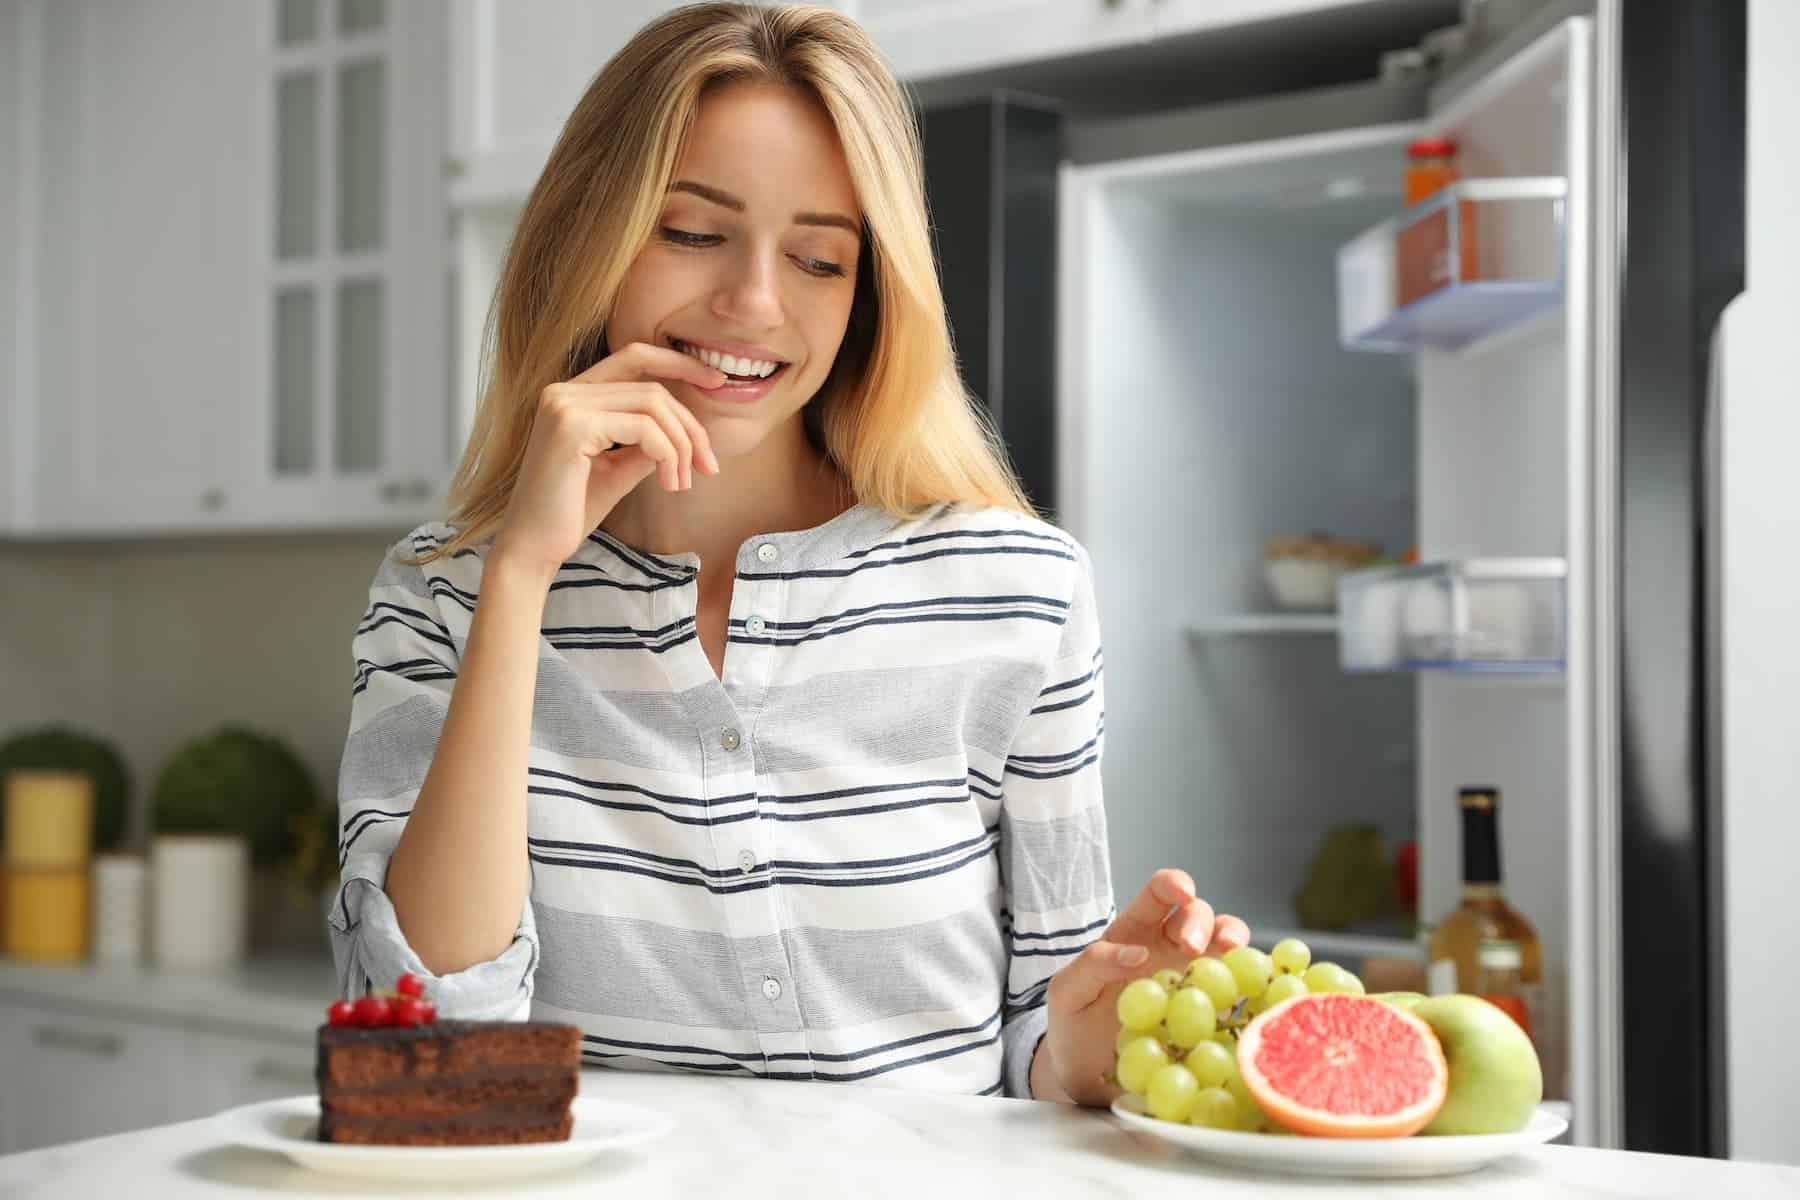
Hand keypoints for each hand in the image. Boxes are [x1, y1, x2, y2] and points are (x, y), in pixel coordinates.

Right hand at [489, 341, 726, 577]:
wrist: (534, 548)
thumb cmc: (572, 512)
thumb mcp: (621, 467)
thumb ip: (649, 440)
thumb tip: (689, 425)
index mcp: (572, 394)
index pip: (635, 358)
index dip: (680, 363)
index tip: (718, 382)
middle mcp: (563, 391)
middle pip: (652, 385)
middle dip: (690, 425)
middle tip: (709, 465)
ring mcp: (564, 405)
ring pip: (653, 405)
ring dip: (682, 445)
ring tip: (683, 483)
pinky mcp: (572, 427)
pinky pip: (645, 429)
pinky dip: (668, 455)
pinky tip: (669, 484)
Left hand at [1038, 868, 1249, 1106]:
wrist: (1088, 1077)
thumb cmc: (1074, 1024)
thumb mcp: (1066, 993)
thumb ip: (1092, 966)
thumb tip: (1136, 953)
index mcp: (1135, 932)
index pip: (1158, 895)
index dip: (1173, 885)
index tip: (1180, 891)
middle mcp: (1170, 948)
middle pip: (1199, 915)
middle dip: (1200, 922)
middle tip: (1190, 946)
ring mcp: (1195, 979)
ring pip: (1227, 944)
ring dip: (1234, 940)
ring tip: (1230, 952)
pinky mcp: (1211, 1013)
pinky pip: (1238, 991)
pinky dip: (1250, 984)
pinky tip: (1249, 988)